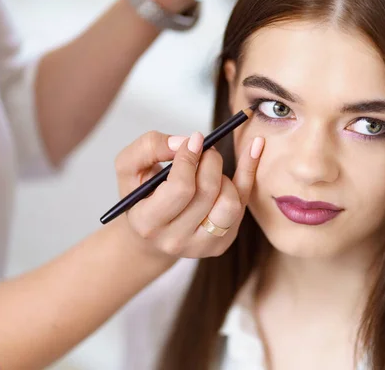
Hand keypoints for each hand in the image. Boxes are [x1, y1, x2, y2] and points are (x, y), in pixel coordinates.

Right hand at [114, 130, 263, 261]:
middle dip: (210, 160)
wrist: (150, 234)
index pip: (180, 189)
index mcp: (148, 223)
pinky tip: (256, 146)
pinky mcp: (223, 242)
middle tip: (204, 148)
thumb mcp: (128, 167)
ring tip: (209, 168)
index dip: (190, 159)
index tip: (195, 139)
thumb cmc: (140, 195)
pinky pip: (244, 203)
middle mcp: (175, 240)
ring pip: (231, 204)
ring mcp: (202, 245)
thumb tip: (185, 141)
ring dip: (224, 175)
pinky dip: (250, 171)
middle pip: (208, 193)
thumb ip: (149, 147)